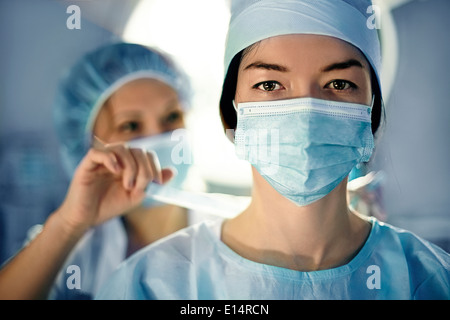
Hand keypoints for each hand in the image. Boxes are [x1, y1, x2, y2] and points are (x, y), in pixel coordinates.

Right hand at [56, 142, 174, 233]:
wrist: (86, 219)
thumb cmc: (109, 206)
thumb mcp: (136, 196)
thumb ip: (151, 183)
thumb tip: (172, 172)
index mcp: (128, 164)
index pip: (145, 154)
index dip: (154, 165)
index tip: (156, 182)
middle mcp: (116, 159)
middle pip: (136, 150)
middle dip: (143, 168)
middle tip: (139, 187)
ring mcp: (102, 159)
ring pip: (121, 148)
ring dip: (130, 166)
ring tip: (128, 185)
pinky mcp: (88, 164)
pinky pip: (99, 151)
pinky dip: (111, 159)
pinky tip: (116, 172)